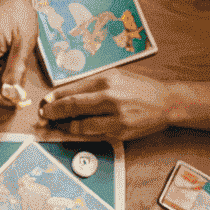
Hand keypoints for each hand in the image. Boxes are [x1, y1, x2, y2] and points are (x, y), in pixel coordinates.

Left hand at [37, 72, 174, 139]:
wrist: (166, 101)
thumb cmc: (139, 88)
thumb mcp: (117, 77)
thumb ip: (93, 84)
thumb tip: (66, 94)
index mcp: (107, 78)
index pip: (72, 89)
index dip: (54, 98)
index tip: (44, 102)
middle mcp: (110, 95)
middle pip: (72, 105)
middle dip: (53, 112)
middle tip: (43, 116)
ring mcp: (115, 114)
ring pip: (80, 123)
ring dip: (64, 126)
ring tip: (55, 125)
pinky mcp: (120, 130)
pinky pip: (93, 133)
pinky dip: (80, 132)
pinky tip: (73, 130)